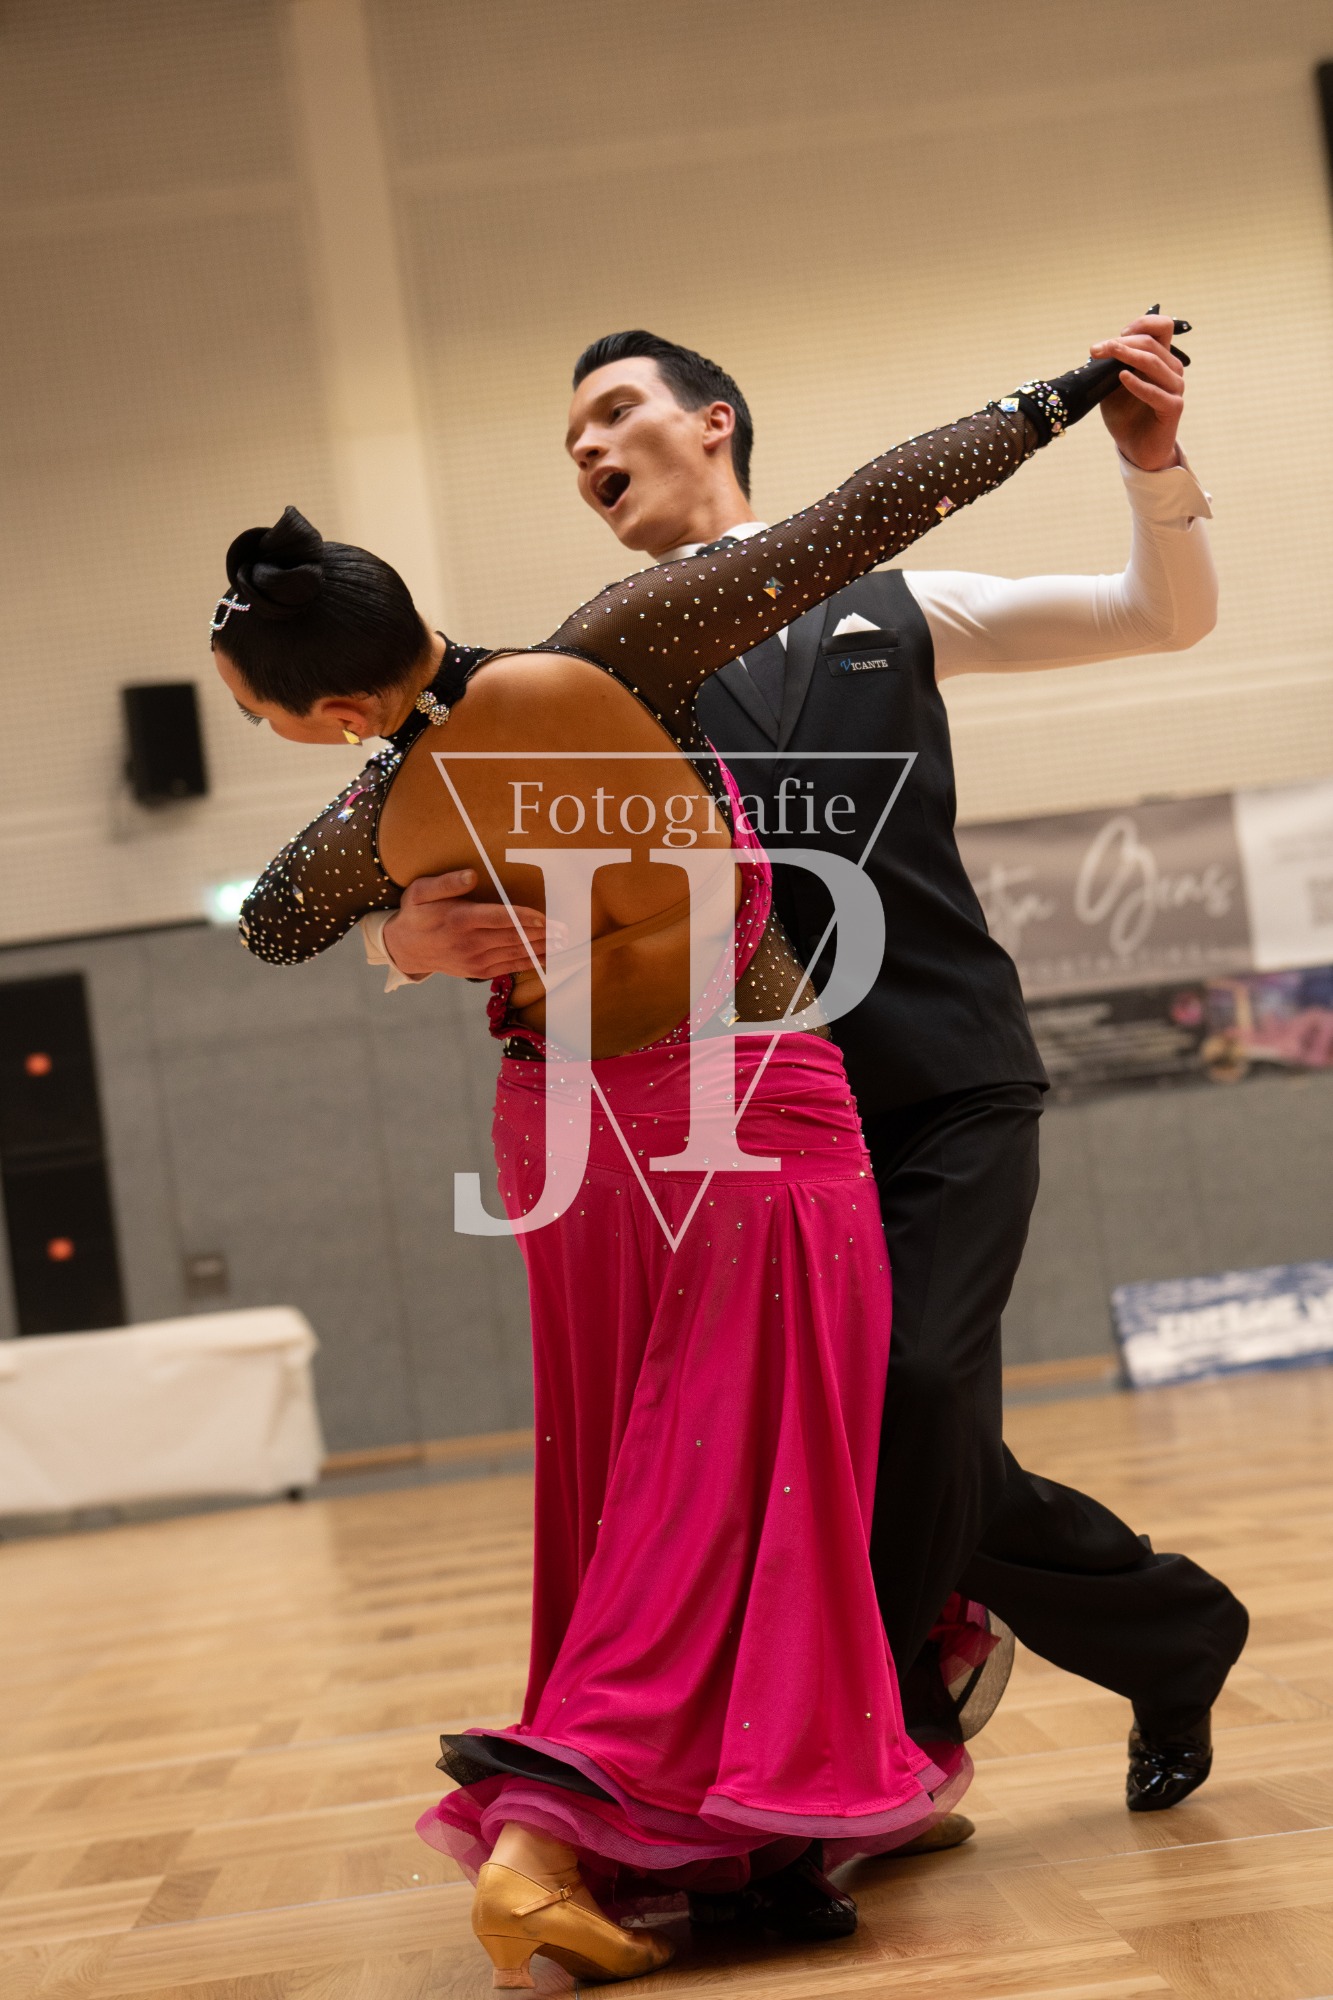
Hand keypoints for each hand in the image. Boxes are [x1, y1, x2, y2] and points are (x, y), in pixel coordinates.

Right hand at [383, 870, 558, 979]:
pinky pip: (507, 966)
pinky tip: (545, 958)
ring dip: (540, 949)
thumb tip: (472, 876)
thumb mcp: (420, 891)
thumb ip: (446, 883)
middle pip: (513, 937)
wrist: (405, 948)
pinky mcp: (477, 971)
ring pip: (514, 953)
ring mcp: (474, 959)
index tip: (546, 919)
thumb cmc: (416, 913)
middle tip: (567, 931)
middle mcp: (469, 942)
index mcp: (459, 919)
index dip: (525, 919)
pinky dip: (528, 963)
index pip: (499, 918)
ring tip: (563, 943)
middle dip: (542, 935)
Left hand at [1089, 313, 1185, 470]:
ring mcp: (1175, 388)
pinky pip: (1156, 392)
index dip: (1141, 323)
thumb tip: (1098, 348)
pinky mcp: (1173, 408)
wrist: (1134, 448)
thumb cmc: (1125, 415)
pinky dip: (1138, 384)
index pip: (1162, 327)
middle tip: (1095, 350)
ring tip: (1106, 355)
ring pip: (1154, 362)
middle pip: (1151, 343)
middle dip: (1121, 343)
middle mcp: (1172, 369)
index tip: (1115, 336)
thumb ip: (1111, 366)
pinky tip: (1122, 377)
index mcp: (1161, 359)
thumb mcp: (1112, 386)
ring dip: (1127, 355)